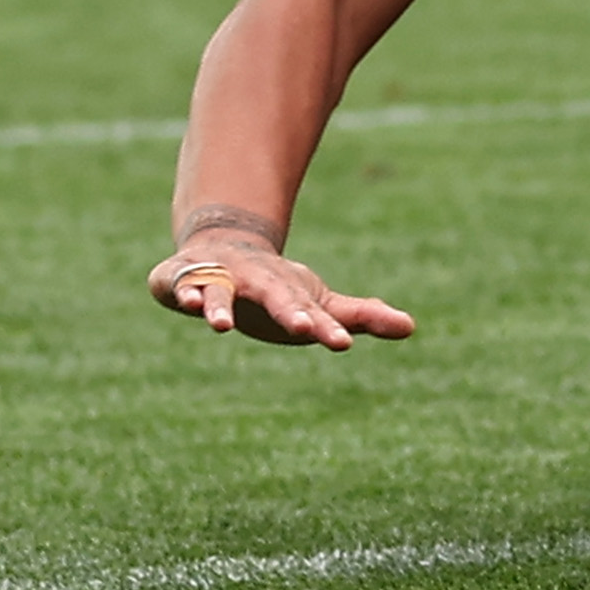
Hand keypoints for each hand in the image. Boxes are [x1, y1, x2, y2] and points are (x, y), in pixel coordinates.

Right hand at [147, 231, 415, 350]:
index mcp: (290, 293)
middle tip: (304, 329)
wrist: (226, 247)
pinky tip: (185, 303)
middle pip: (275, 298)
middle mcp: (257, 282)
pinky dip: (181, 292)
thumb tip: (411, 327)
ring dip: (220, 306)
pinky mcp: (181, 276)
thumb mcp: (319, 304)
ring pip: (221, 291)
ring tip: (219, 326)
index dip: (328, 328)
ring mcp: (219, 277)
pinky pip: (177, 284)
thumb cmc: (279, 287)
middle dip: (288, 312)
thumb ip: (359, 317)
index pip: (312, 314)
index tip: (344, 343)